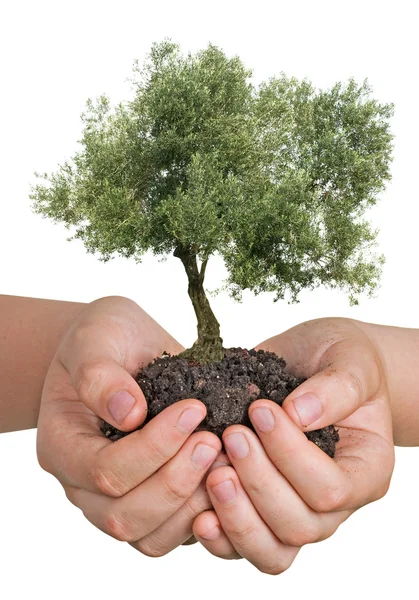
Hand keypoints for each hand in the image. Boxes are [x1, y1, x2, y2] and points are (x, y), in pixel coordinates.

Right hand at [37, 296, 220, 555]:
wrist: (121, 349)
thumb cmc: (105, 339)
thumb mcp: (96, 338)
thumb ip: (100, 373)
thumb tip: (129, 413)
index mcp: (62, 445)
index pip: (103, 470)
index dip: (152, 447)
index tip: (193, 409)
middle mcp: (83, 485)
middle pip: (124, 515)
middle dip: (176, 480)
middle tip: (215, 440)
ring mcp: (116, 500)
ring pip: (151, 537)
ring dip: (194, 503)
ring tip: (226, 459)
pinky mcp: (151, 505)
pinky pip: (174, 534)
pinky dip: (205, 515)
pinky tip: (229, 477)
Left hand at [192, 318, 394, 573]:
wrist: (314, 361)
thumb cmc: (338, 359)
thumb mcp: (350, 360)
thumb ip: (336, 387)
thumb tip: (298, 415)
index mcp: (365, 471)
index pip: (331, 488)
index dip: (290, 454)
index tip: (260, 410)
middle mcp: (335, 505)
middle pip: (298, 525)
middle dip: (258, 482)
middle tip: (231, 436)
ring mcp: (295, 513)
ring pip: (271, 550)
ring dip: (236, 516)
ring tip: (212, 473)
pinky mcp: (260, 511)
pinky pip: (241, 546)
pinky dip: (218, 536)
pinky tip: (197, 512)